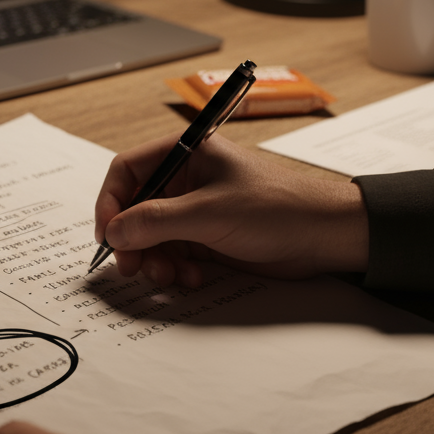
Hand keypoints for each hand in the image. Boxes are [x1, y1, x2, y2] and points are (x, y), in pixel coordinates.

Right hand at [94, 133, 368, 286]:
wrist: (325, 236)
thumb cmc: (277, 207)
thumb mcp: (209, 212)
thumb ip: (156, 221)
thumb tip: (115, 233)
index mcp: (186, 154)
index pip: (128, 171)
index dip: (111, 202)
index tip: (107, 235)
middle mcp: (186, 181)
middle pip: (134, 209)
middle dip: (132, 241)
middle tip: (133, 268)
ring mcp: (195, 211)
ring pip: (151, 238)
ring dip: (154, 261)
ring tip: (170, 276)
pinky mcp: (207, 239)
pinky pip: (173, 256)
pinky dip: (175, 270)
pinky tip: (192, 279)